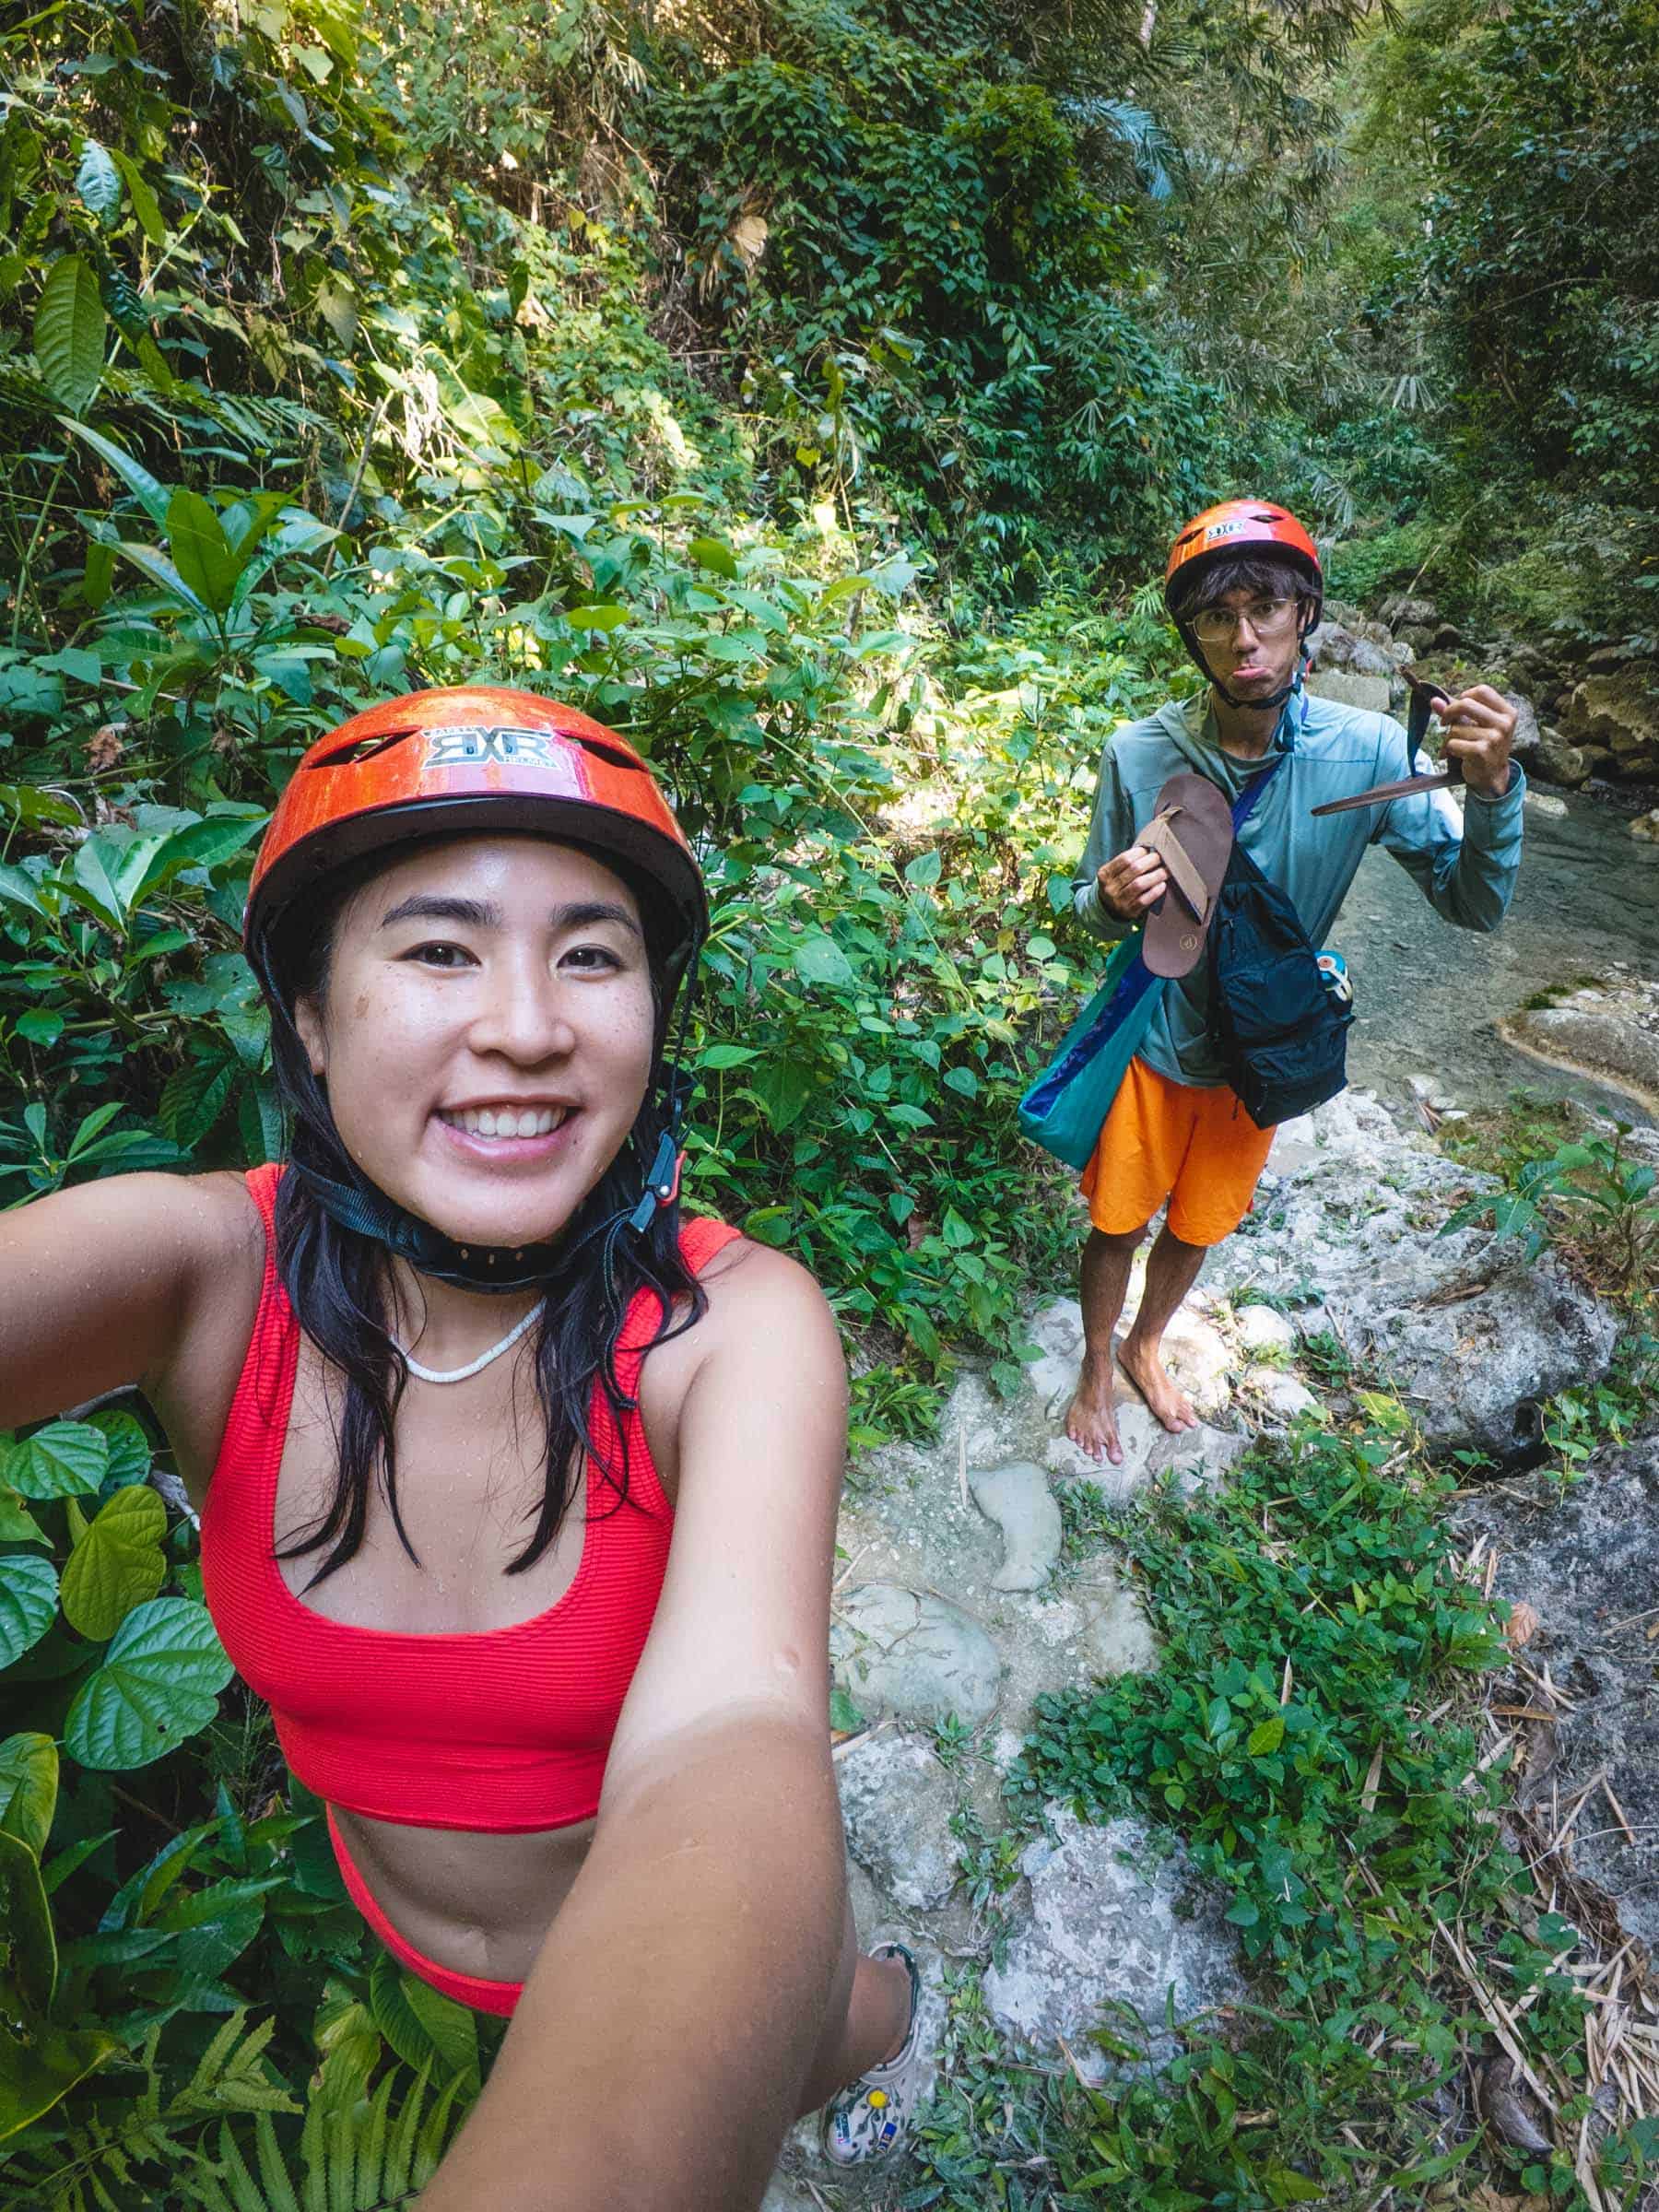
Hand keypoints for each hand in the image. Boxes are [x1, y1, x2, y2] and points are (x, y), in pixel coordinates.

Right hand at [1096, 844, 1167, 921]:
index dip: (1140, 852)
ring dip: (1156, 875)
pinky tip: (1162, 885)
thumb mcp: (1114, 872)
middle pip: (1134, 869)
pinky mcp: (1129, 911)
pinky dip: (1155, 891)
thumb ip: (1127, 862)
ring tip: (1165, 871)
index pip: (1124, 859)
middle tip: (1161, 858)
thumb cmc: (1117, 884)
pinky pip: (1144, 900)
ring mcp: (1118, 901)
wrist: (1109, 908)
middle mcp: (1110, 888)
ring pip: (1140, 884)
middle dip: (1151, 861)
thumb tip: (1150, 850)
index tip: (1149, 850)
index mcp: (1104, 874)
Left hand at [1432, 683, 1515, 797]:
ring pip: (1456, 728)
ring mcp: (1494, 738)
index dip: (1465, 696)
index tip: (1457, 707)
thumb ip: (1456, 711)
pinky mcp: (1482, 751)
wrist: (1492, 776)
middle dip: (1449, 712)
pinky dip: (1448, 749)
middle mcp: (1504, 723)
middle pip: (1466, 704)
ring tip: (1452, 746)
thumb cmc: (1483, 746)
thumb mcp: (1475, 725)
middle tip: (1444, 723)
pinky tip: (1453, 755)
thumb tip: (1434, 700)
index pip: (1482, 691)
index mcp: (1507, 712)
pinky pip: (1453, 743)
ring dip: (1448, 738)